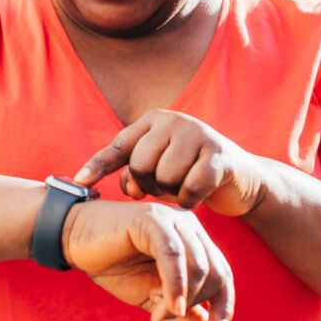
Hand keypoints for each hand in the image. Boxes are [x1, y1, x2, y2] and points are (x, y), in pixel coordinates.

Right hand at [63, 200, 233, 320]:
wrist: (73, 240)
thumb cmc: (113, 264)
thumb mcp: (151, 296)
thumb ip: (183, 314)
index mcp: (193, 240)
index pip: (222, 274)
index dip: (224, 306)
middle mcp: (188, 226)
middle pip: (215, 272)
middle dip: (199, 306)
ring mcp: (172, 220)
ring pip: (197, 267)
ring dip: (181, 300)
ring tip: (159, 318)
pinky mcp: (152, 220)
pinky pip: (173, 256)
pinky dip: (175, 285)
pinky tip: (170, 306)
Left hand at [75, 109, 264, 216]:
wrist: (242, 181)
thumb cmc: (191, 174)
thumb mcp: (158, 169)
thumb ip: (132, 172)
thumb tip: (112, 185)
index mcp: (155, 120)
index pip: (119, 145)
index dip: (98, 165)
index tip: (79, 182)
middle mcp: (174, 120)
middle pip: (140, 165)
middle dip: (148, 185)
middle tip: (164, 188)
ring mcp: (198, 134)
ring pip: (164, 177)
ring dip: (171, 193)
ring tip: (182, 188)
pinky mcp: (219, 155)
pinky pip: (189, 189)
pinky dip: (189, 201)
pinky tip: (197, 197)